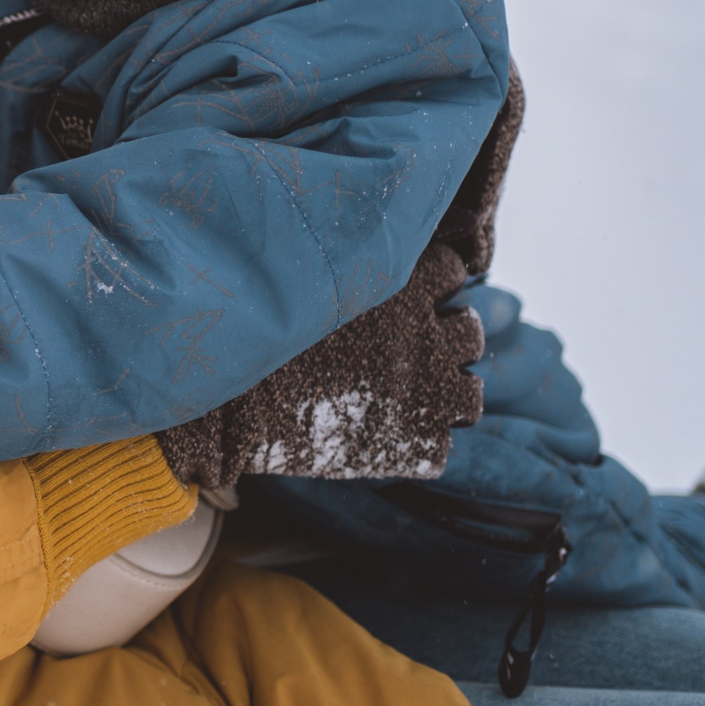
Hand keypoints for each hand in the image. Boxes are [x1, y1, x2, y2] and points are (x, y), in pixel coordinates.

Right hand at [158, 241, 486, 488]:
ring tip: (409, 401)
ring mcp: (429, 389)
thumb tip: (356, 261)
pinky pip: (444, 444)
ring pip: (471, 393)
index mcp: (402, 286)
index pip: (453, 271)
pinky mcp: (419, 441)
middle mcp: (427, 334)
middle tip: (412, 353)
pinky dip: (419, 443)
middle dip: (446, 340)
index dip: (433, 285)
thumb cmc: (254, 336)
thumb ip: (344, 272)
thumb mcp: (305, 286)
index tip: (408, 298)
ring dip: (445, 393)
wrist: (233, 405)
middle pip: (470, 331)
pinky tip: (385, 438)